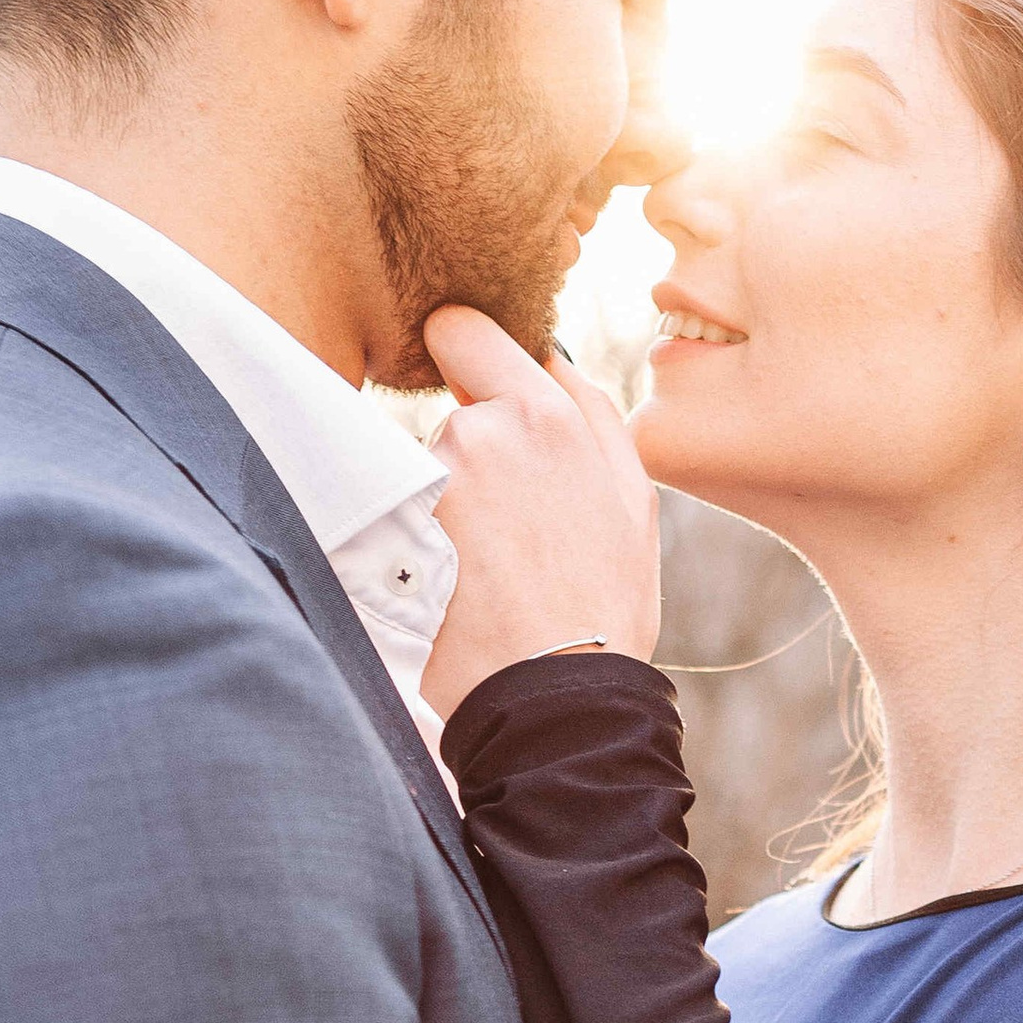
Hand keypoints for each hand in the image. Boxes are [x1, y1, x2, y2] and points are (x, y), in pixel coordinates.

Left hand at [419, 305, 659, 719]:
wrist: (554, 693)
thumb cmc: (603, 599)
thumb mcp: (632, 495)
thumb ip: (589, 409)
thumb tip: (546, 353)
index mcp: (543, 412)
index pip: (461, 329)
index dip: (462, 355)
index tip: (468, 384)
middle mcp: (476, 432)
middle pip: (449, 411)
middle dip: (475, 448)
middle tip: (515, 521)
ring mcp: (427, 484)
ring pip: (429, 469)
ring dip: (452, 502)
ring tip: (493, 566)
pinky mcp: (390, 531)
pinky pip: (399, 514)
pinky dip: (422, 540)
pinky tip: (458, 583)